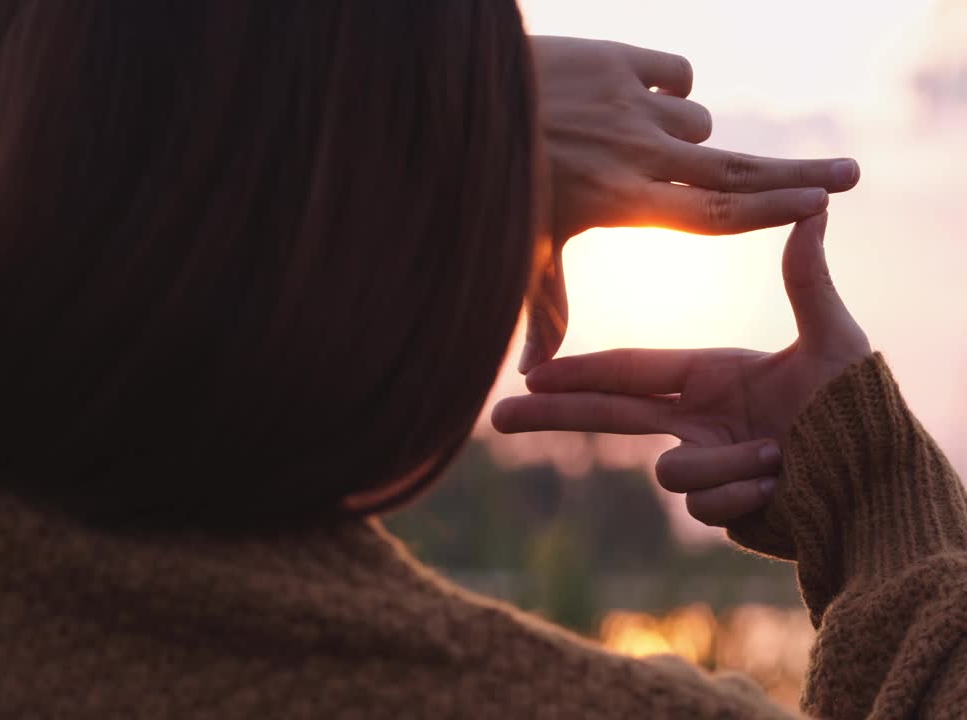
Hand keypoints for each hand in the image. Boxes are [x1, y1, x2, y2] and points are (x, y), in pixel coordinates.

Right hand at [493, 213, 871, 526]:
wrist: (881, 484)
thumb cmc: (861, 409)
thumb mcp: (834, 342)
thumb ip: (807, 282)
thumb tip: (814, 211)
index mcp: (710, 375)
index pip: (630, 371)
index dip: (579, 371)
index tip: (532, 372)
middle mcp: (698, 419)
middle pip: (610, 417)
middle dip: (553, 418)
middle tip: (498, 418)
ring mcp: (706, 464)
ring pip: (673, 473)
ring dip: (725, 464)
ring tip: (780, 457)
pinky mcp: (721, 505)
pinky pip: (704, 506)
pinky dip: (743, 494)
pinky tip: (781, 487)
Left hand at [519, 36, 862, 371]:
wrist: (453, 103)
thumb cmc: (486, 190)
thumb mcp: (516, 250)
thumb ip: (542, 309)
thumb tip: (532, 377)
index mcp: (617, 201)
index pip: (711, 213)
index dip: (769, 211)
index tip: (821, 206)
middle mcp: (633, 151)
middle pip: (734, 166)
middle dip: (798, 171)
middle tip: (852, 173)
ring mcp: (627, 102)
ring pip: (696, 121)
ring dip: (688, 139)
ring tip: (639, 149)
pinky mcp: (616, 59)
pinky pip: (675, 73)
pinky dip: (669, 89)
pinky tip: (640, 102)